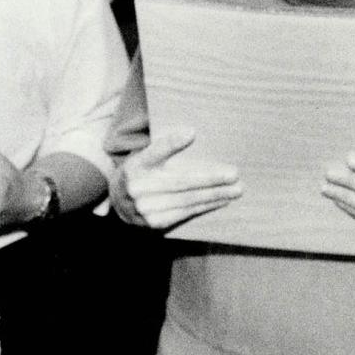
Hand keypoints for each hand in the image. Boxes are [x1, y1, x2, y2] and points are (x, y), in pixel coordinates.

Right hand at [110, 129, 240, 229]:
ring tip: (234, 190)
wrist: (119, 203)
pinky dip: (205, 206)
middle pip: (180, 181)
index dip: (172, 142)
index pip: (154, 151)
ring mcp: (145, 207)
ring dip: (214, 195)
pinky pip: (185, 213)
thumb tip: (191, 133)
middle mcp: (137, 187)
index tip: (192, 132)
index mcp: (136, 165)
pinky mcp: (154, 222)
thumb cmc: (140, 174)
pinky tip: (220, 201)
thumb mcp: (144, 157)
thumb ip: (163, 147)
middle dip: (210, 178)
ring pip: (187, 199)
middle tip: (233, 174)